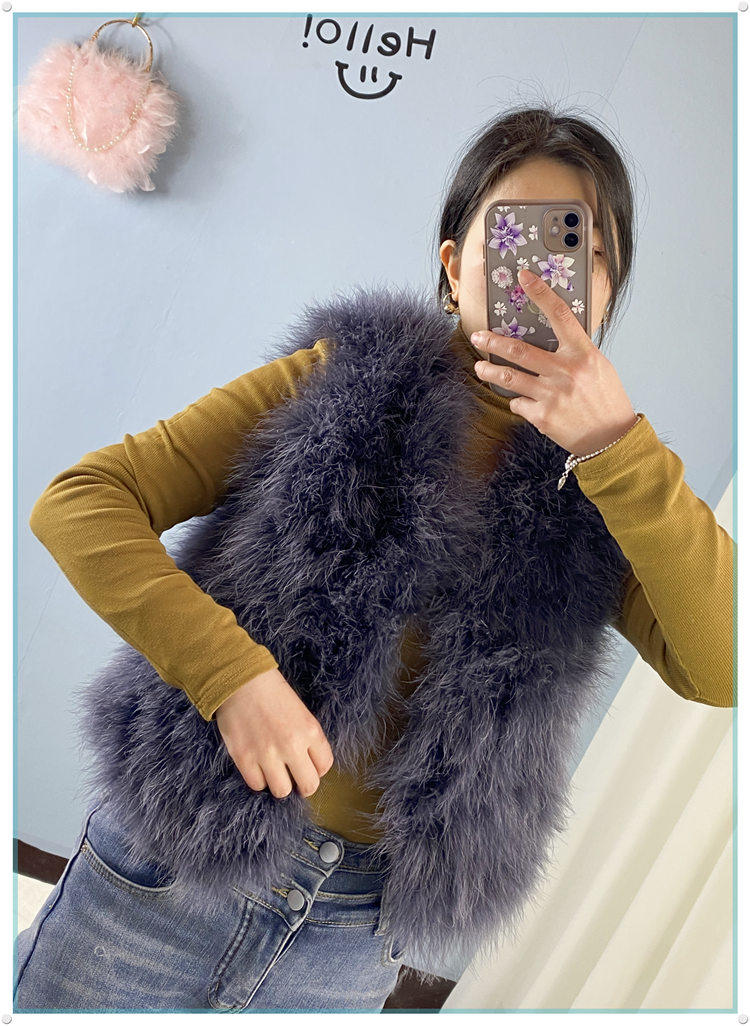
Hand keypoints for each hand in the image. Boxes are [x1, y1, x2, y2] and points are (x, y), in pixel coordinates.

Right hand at [214, 667, 333, 798]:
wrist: (241, 680)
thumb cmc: (272, 692)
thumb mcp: (301, 712)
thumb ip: (308, 738)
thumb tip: (309, 765)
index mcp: (310, 731)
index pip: (325, 766)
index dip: (317, 769)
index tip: (309, 766)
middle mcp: (292, 746)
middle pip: (308, 786)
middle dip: (303, 784)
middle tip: (295, 778)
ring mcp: (267, 754)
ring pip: (282, 791)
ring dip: (280, 784)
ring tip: (275, 772)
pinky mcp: (244, 758)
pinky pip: (257, 785)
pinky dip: (259, 780)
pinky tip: (259, 767)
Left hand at [471, 267, 638, 455]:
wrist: (612, 438)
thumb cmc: (606, 400)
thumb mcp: (598, 367)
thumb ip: (575, 352)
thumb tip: (550, 337)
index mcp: (583, 354)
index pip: (560, 315)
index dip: (541, 293)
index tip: (525, 278)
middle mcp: (566, 371)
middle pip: (519, 350)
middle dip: (492, 342)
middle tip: (478, 337)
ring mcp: (552, 395)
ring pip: (509, 377)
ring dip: (490, 371)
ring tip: (480, 367)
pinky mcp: (543, 416)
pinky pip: (518, 403)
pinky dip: (517, 401)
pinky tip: (522, 402)